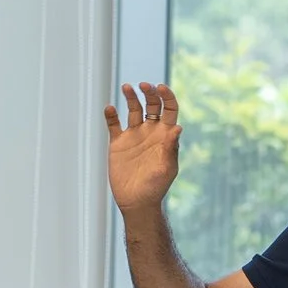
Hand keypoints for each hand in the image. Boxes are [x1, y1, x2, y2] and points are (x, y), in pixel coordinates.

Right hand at [102, 82, 180, 215]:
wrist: (136, 202)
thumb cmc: (156, 187)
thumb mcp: (167, 168)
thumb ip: (171, 148)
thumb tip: (178, 128)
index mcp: (165, 135)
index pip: (169, 108)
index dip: (167, 96)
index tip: (160, 87)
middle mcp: (150, 132)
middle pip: (152, 104)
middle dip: (149, 92)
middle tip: (144, 86)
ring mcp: (134, 136)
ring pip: (133, 109)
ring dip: (131, 97)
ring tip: (127, 87)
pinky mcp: (118, 143)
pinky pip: (113, 125)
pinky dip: (111, 115)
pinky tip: (110, 109)